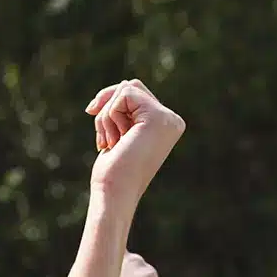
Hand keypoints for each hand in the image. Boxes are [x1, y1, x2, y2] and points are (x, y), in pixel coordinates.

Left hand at [85, 79, 185, 210]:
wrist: (115, 193)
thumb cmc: (113, 171)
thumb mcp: (119, 132)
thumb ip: (127, 108)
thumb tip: (124, 83)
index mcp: (167, 125)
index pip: (135, 94)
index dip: (110, 108)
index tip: (104, 141)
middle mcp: (172, 120)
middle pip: (131, 86)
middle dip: (107, 108)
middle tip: (104, 140)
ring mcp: (167, 118)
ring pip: (126, 88)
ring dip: (107, 115)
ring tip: (111, 143)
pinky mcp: (157, 117)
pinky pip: (124, 94)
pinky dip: (110, 115)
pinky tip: (116, 141)